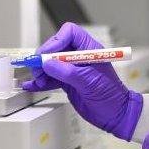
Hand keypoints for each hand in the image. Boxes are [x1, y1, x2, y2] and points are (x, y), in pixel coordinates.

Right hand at [22, 22, 142, 140]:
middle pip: (56, 47)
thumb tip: (47, 63)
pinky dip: (42, 81)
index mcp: (89, 50)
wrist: (116, 115)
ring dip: (41, 70)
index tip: (48, 55)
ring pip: (51, 63)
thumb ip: (67, 72)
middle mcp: (79, 56)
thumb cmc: (110, 96)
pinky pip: (51, 77)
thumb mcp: (89, 82)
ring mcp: (73, 69)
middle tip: (38, 69)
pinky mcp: (68, 82)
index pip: (70, 33)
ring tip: (38, 80)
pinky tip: (32, 85)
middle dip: (44, 57)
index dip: (57, 41)